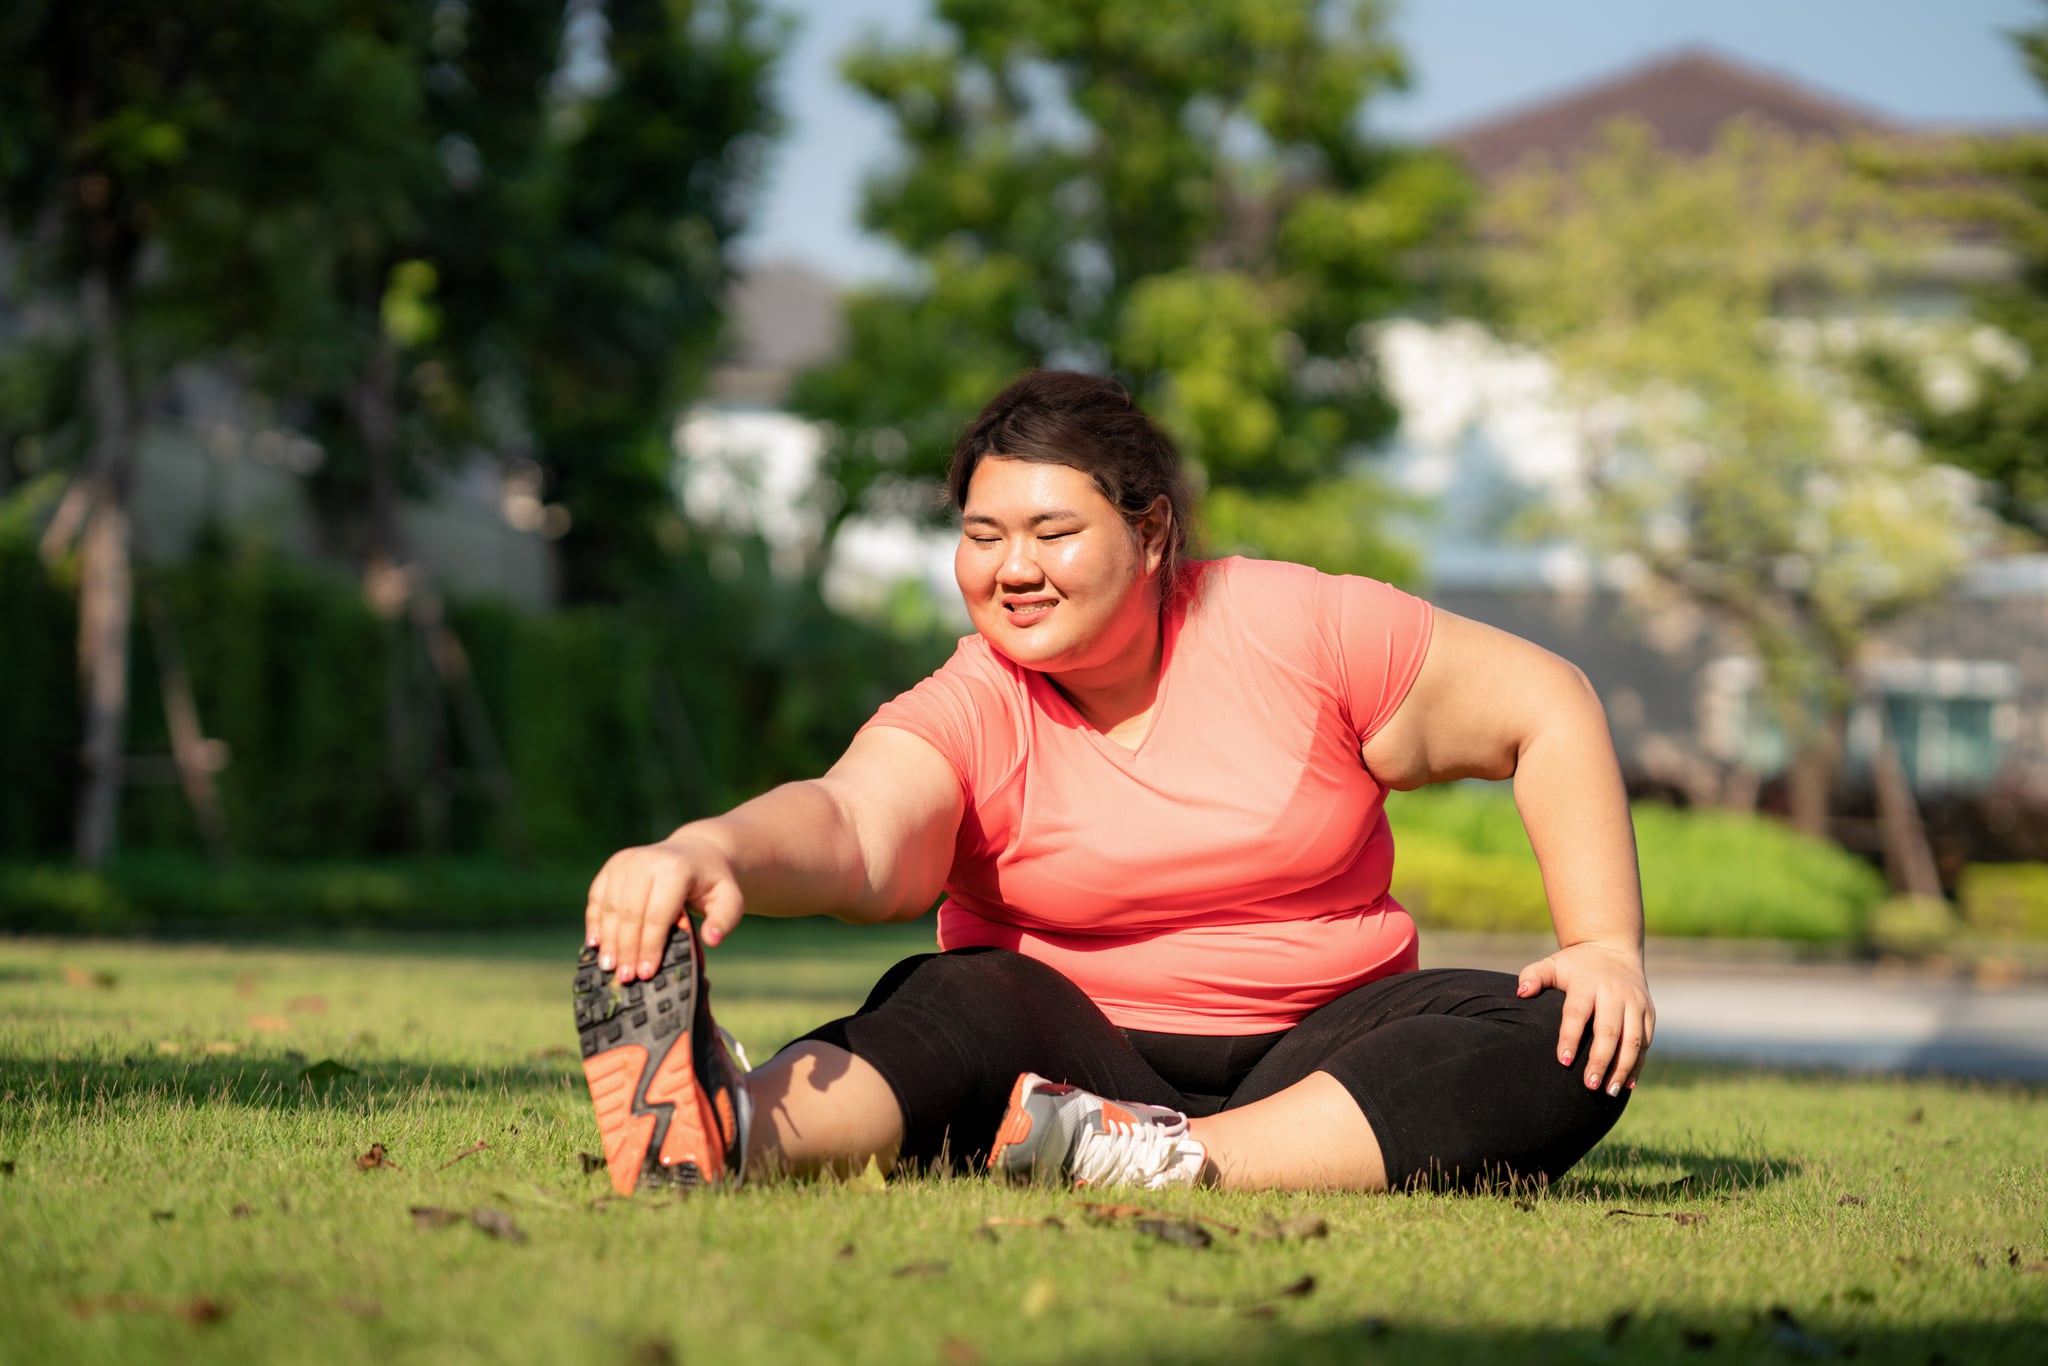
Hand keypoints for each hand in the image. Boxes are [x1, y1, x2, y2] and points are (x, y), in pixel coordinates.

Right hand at [584, 832, 745, 982]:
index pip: (657, 915)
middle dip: (627, 949)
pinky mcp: (612, 866)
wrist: (697, 853)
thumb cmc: (713, 884)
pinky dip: (594, 921)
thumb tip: (712, 940)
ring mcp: (626, 861)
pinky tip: (595, 944)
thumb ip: (724, 920)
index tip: (647, 974)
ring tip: (609, 968)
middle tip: (626, 978)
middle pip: (630, 913)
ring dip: (609, 940)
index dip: (650, 947)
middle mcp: (646, 861)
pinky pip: (597, 897)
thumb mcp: (730, 899)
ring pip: (610, 907)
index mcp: (675, 869)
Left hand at [1516, 940, 1654, 1096]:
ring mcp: (1635, 1003)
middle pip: (1609, 1031)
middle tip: (1589, 1086)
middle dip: (1600, 1061)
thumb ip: (1534, 976)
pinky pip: (1646, 1042)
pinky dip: (1637, 1064)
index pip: (1577, 1013)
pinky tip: (1627, 1083)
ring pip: (1633, 1040)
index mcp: (1587, 984)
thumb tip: (1520, 992)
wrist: (1613, 948)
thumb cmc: (1575, 965)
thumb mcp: (1553, 964)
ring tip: (1609, 1092)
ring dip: (1622, 1068)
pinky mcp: (1648, 1012)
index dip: (1570, 1037)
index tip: (1562, 1061)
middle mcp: (1614, 994)